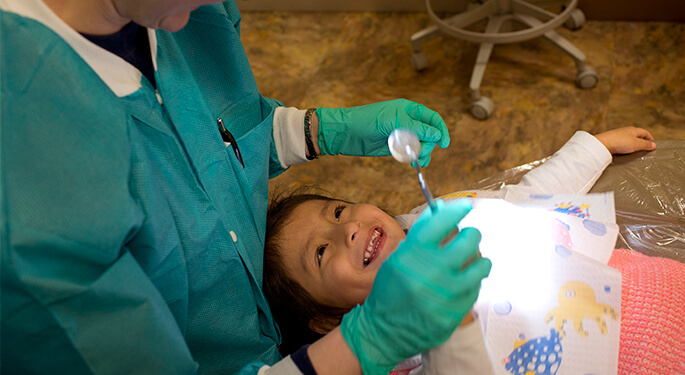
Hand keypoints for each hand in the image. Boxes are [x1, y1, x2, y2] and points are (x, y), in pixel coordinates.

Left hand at [316, 99, 449, 166]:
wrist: (347, 133)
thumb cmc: (368, 120)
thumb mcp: (394, 120)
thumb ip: (416, 127)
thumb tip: (437, 134)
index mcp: (409, 110)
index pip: (432, 118)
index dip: (441, 130)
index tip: (444, 143)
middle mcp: (408, 122)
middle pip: (429, 134)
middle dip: (428, 144)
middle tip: (421, 152)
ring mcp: (402, 135)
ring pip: (421, 145)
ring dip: (422, 153)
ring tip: (417, 159)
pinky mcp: (395, 147)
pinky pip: (410, 153)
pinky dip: (414, 159)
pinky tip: (412, 163)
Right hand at [339, 199, 491, 374]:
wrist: (384, 331)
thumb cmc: (390, 292)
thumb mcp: (397, 259)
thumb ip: (419, 236)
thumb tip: (439, 211)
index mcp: (413, 254)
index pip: (443, 221)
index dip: (457, 210)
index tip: (464, 207)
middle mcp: (431, 271)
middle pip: (469, 239)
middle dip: (471, 235)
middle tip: (467, 238)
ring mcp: (446, 294)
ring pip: (481, 264)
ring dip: (478, 260)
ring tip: (470, 262)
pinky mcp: (456, 313)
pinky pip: (477, 289)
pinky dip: (472, 283)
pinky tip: (461, 284)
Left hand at [594, 127, 655, 153]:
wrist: (602, 144)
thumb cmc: (620, 142)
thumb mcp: (636, 144)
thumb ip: (645, 145)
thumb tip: (654, 145)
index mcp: (633, 130)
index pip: (645, 132)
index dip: (650, 138)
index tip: (652, 144)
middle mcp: (625, 131)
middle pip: (636, 135)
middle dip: (641, 141)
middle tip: (645, 148)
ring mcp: (618, 136)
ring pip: (628, 139)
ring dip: (633, 144)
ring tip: (635, 151)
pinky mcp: (611, 141)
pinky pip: (621, 143)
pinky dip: (625, 147)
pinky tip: (624, 151)